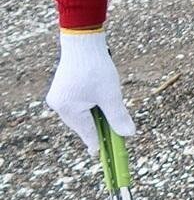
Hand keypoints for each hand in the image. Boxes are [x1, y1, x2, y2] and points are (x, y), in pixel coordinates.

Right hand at [45, 31, 135, 154]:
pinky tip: (102, 97)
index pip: (88, 134)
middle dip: (101, 126)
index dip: (99, 145)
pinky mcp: (64, 88)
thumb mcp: (111, 95)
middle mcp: (59, 105)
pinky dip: (93, 104)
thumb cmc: (96, 67)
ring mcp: (60, 96)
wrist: (83, 41)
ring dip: (99, 113)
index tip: (104, 158)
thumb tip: (129, 135)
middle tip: (117, 134)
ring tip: (110, 103)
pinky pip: (81, 104)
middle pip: (85, 125)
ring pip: (84, 114)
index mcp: (68, 110)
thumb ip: (119, 117)